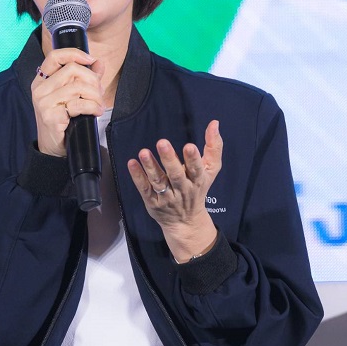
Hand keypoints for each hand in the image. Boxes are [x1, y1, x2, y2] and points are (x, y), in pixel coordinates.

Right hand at [32, 49, 104, 157]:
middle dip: (92, 79)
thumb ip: (85, 78)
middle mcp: (39, 89)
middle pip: (72, 69)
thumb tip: (99, 63)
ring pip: (78, 87)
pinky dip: (93, 107)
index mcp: (42, 80)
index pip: (55, 56)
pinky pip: (79, 104)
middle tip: (99, 92)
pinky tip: (96, 112)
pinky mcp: (51, 116)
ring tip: (99, 105)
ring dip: (95, 96)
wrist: (53, 148)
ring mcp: (43, 102)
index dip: (74, 53)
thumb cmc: (63, 120)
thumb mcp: (72, 96)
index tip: (91, 59)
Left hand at [127, 120, 221, 261]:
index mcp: (198, 180)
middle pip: (175, 175)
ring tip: (143, 152)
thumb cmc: (198, 189)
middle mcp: (182, 189)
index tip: (189, 146)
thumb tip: (215, 123)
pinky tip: (132, 163)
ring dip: (150, 166)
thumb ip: (214, 147)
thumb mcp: (210, 170)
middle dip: (169, 159)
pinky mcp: (152, 202)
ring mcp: (167, 197)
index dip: (193, 159)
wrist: (186, 222)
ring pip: (158, 181)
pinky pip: (144, 188)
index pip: (196, 169)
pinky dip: (137, 177)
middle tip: (162, 142)